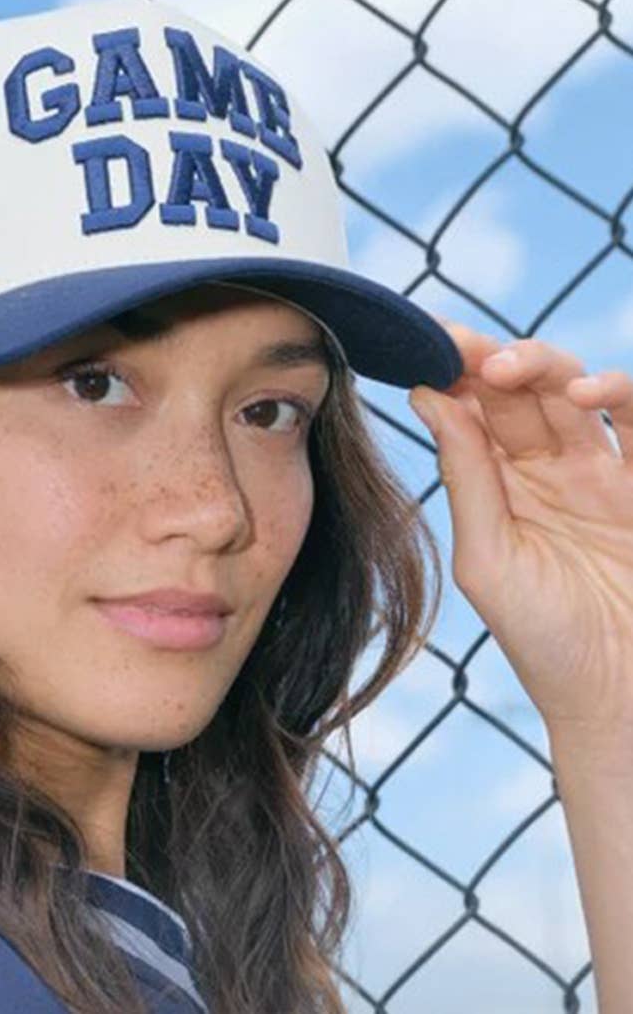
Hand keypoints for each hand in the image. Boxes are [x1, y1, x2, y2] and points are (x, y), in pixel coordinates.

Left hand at [408, 320, 632, 734]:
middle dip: (491, 359)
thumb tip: (425, 396)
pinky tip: (587, 392)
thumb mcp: (488, 556)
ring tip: (505, 368)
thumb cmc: (543, 639)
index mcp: (500, 486)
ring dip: (545, 365)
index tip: (424, 341)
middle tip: (459, 345)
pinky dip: (623, 391)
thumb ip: (466, 476)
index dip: (452, 372)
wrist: (619, 697)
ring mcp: (606, 472)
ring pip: (577, 391)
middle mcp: (551, 470)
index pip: (474, 410)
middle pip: (522, 391)